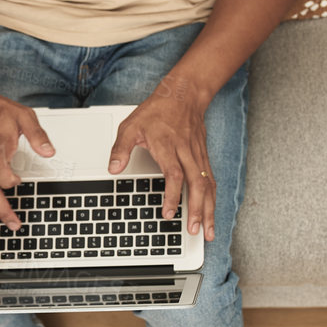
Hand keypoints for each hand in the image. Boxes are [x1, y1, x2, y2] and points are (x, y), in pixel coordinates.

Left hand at [107, 77, 215, 239]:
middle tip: (193, 230)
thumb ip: (121, 148)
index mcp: (167, 145)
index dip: (172, 195)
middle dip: (197, 209)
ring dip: (208, 210)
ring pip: (207, 185)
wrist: (184, 95)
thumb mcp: (131, 125)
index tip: (168, 212)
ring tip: (207, 231)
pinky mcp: (203, 157)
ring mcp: (197, 155)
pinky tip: (211, 213)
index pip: (174, 174)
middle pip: (196, 184)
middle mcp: (186, 152)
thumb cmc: (157, 111)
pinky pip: (211, 180)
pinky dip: (212, 199)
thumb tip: (113, 168)